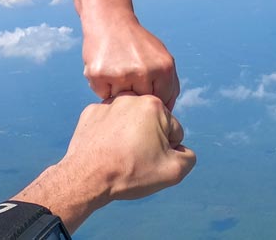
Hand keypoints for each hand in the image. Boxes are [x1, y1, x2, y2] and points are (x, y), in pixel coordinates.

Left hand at [61, 94, 196, 204]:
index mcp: (154, 106)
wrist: (87, 178)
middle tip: (136, 158)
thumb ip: (188, 156)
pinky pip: (109, 123)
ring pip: (130, 122)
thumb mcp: (173, 171)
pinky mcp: (90, 112)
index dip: (167, 151)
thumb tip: (181, 149)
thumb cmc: (131, 172)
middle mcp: (131, 98)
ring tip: (120, 155)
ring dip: (130, 135)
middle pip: (152, 123)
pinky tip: (105, 149)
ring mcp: (108, 103)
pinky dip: (110, 135)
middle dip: (149, 140)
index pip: (174, 131)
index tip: (150, 160)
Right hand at [82, 15, 180, 108]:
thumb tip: (168, 115)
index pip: (163, 102)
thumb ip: (170, 85)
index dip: (152, 98)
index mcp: (164, 68)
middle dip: (136, 95)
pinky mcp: (99, 75)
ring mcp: (120, 74)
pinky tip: (106, 68)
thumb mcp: (161, 58)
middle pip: (142, 105)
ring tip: (118, 70)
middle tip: (130, 75)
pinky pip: (104, 96)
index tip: (145, 86)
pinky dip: (104, 86)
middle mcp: (144, 72)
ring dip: (119, 91)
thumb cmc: (138, 44)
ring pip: (122, 103)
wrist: (110, 21)